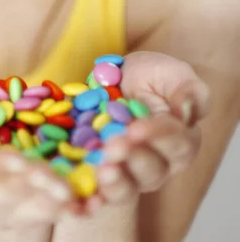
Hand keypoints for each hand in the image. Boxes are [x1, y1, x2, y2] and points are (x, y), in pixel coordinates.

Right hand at [0, 76, 72, 234]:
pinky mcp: (28, 206)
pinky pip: (48, 211)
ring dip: (50, 203)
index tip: (15, 157)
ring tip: (73, 190)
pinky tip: (89, 199)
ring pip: (23, 215)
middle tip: (54, 177)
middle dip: (27, 190)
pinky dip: (70, 205)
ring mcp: (0, 212)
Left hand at [94, 51, 210, 208]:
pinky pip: (96, 193)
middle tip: (114, 147)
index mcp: (182, 142)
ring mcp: (128, 174)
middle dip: (132, 159)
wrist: (112, 78)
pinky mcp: (100, 175)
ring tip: (102, 171)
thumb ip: (188, 91)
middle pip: (151, 172)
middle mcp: (158, 165)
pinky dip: (89, 198)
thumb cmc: (149, 76)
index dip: (156, 137)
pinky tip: (81, 198)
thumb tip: (186, 113)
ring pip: (126, 189)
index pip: (176, 144)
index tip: (136, 128)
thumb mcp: (173, 73)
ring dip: (115, 182)